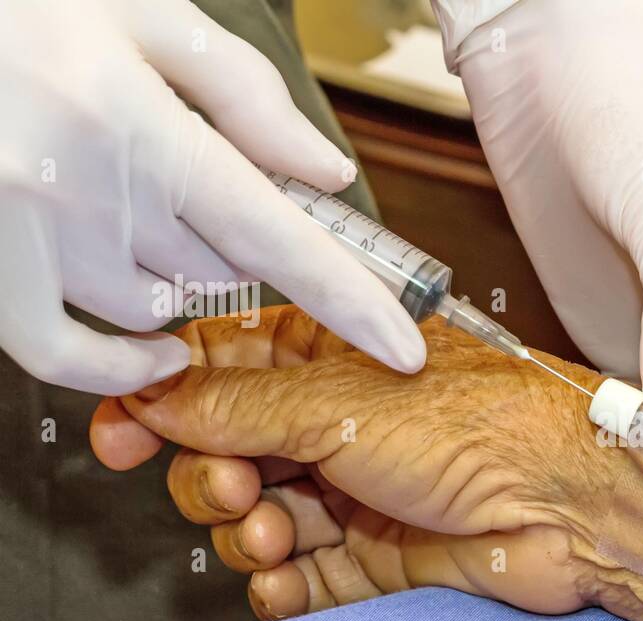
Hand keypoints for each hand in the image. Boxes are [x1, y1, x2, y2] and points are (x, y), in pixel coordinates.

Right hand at [0, 0, 425, 394]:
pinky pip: (62, 353)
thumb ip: (244, 94)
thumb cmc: (23, 5)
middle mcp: (80, 188)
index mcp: (135, 118)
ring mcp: (21, 236)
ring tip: (134, 209)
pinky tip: (151, 350)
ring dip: (172, 280)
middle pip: (217, 268)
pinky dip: (118, 362)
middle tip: (181, 179)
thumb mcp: (142, 13)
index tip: (403, 345)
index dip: (349, 298)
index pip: (274, 234)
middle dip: (227, 239)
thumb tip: (324, 176)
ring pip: (154, 306)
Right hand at [89, 306, 613, 619]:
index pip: (218, 370)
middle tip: (233, 490)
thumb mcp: (341, 404)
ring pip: (259, 518)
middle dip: (211, 477)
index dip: (164, 402)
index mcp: (333, 357)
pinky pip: (303, 577)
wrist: (578, 507)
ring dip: (247, 532)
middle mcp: (342, 422)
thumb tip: (156, 395)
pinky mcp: (381, 554)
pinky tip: (284, 584)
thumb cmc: (490, 427)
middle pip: (228, 452)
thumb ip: (239, 406)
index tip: (121, 435)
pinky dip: (282, 585)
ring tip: (274, 535)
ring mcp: (360, 490)